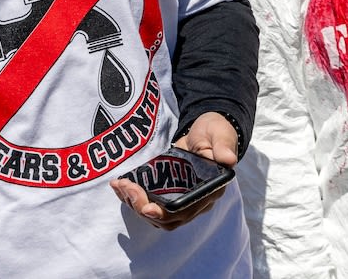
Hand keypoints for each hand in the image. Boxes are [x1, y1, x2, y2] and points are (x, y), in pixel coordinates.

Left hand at [110, 112, 237, 230]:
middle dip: (142, 205)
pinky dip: (133, 198)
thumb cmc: (215, 132)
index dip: (165, 213)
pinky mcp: (169, 193)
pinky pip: (150, 204)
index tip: (146, 207)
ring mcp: (181, 199)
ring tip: (119, 185)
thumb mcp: (220, 134)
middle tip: (126, 187)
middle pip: (166, 218)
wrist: (207, 130)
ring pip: (155, 214)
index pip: (187, 210)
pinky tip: (120, 185)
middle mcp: (196, 201)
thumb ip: (223, 146)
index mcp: (210, 190)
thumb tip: (228, 159)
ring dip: (134, 203)